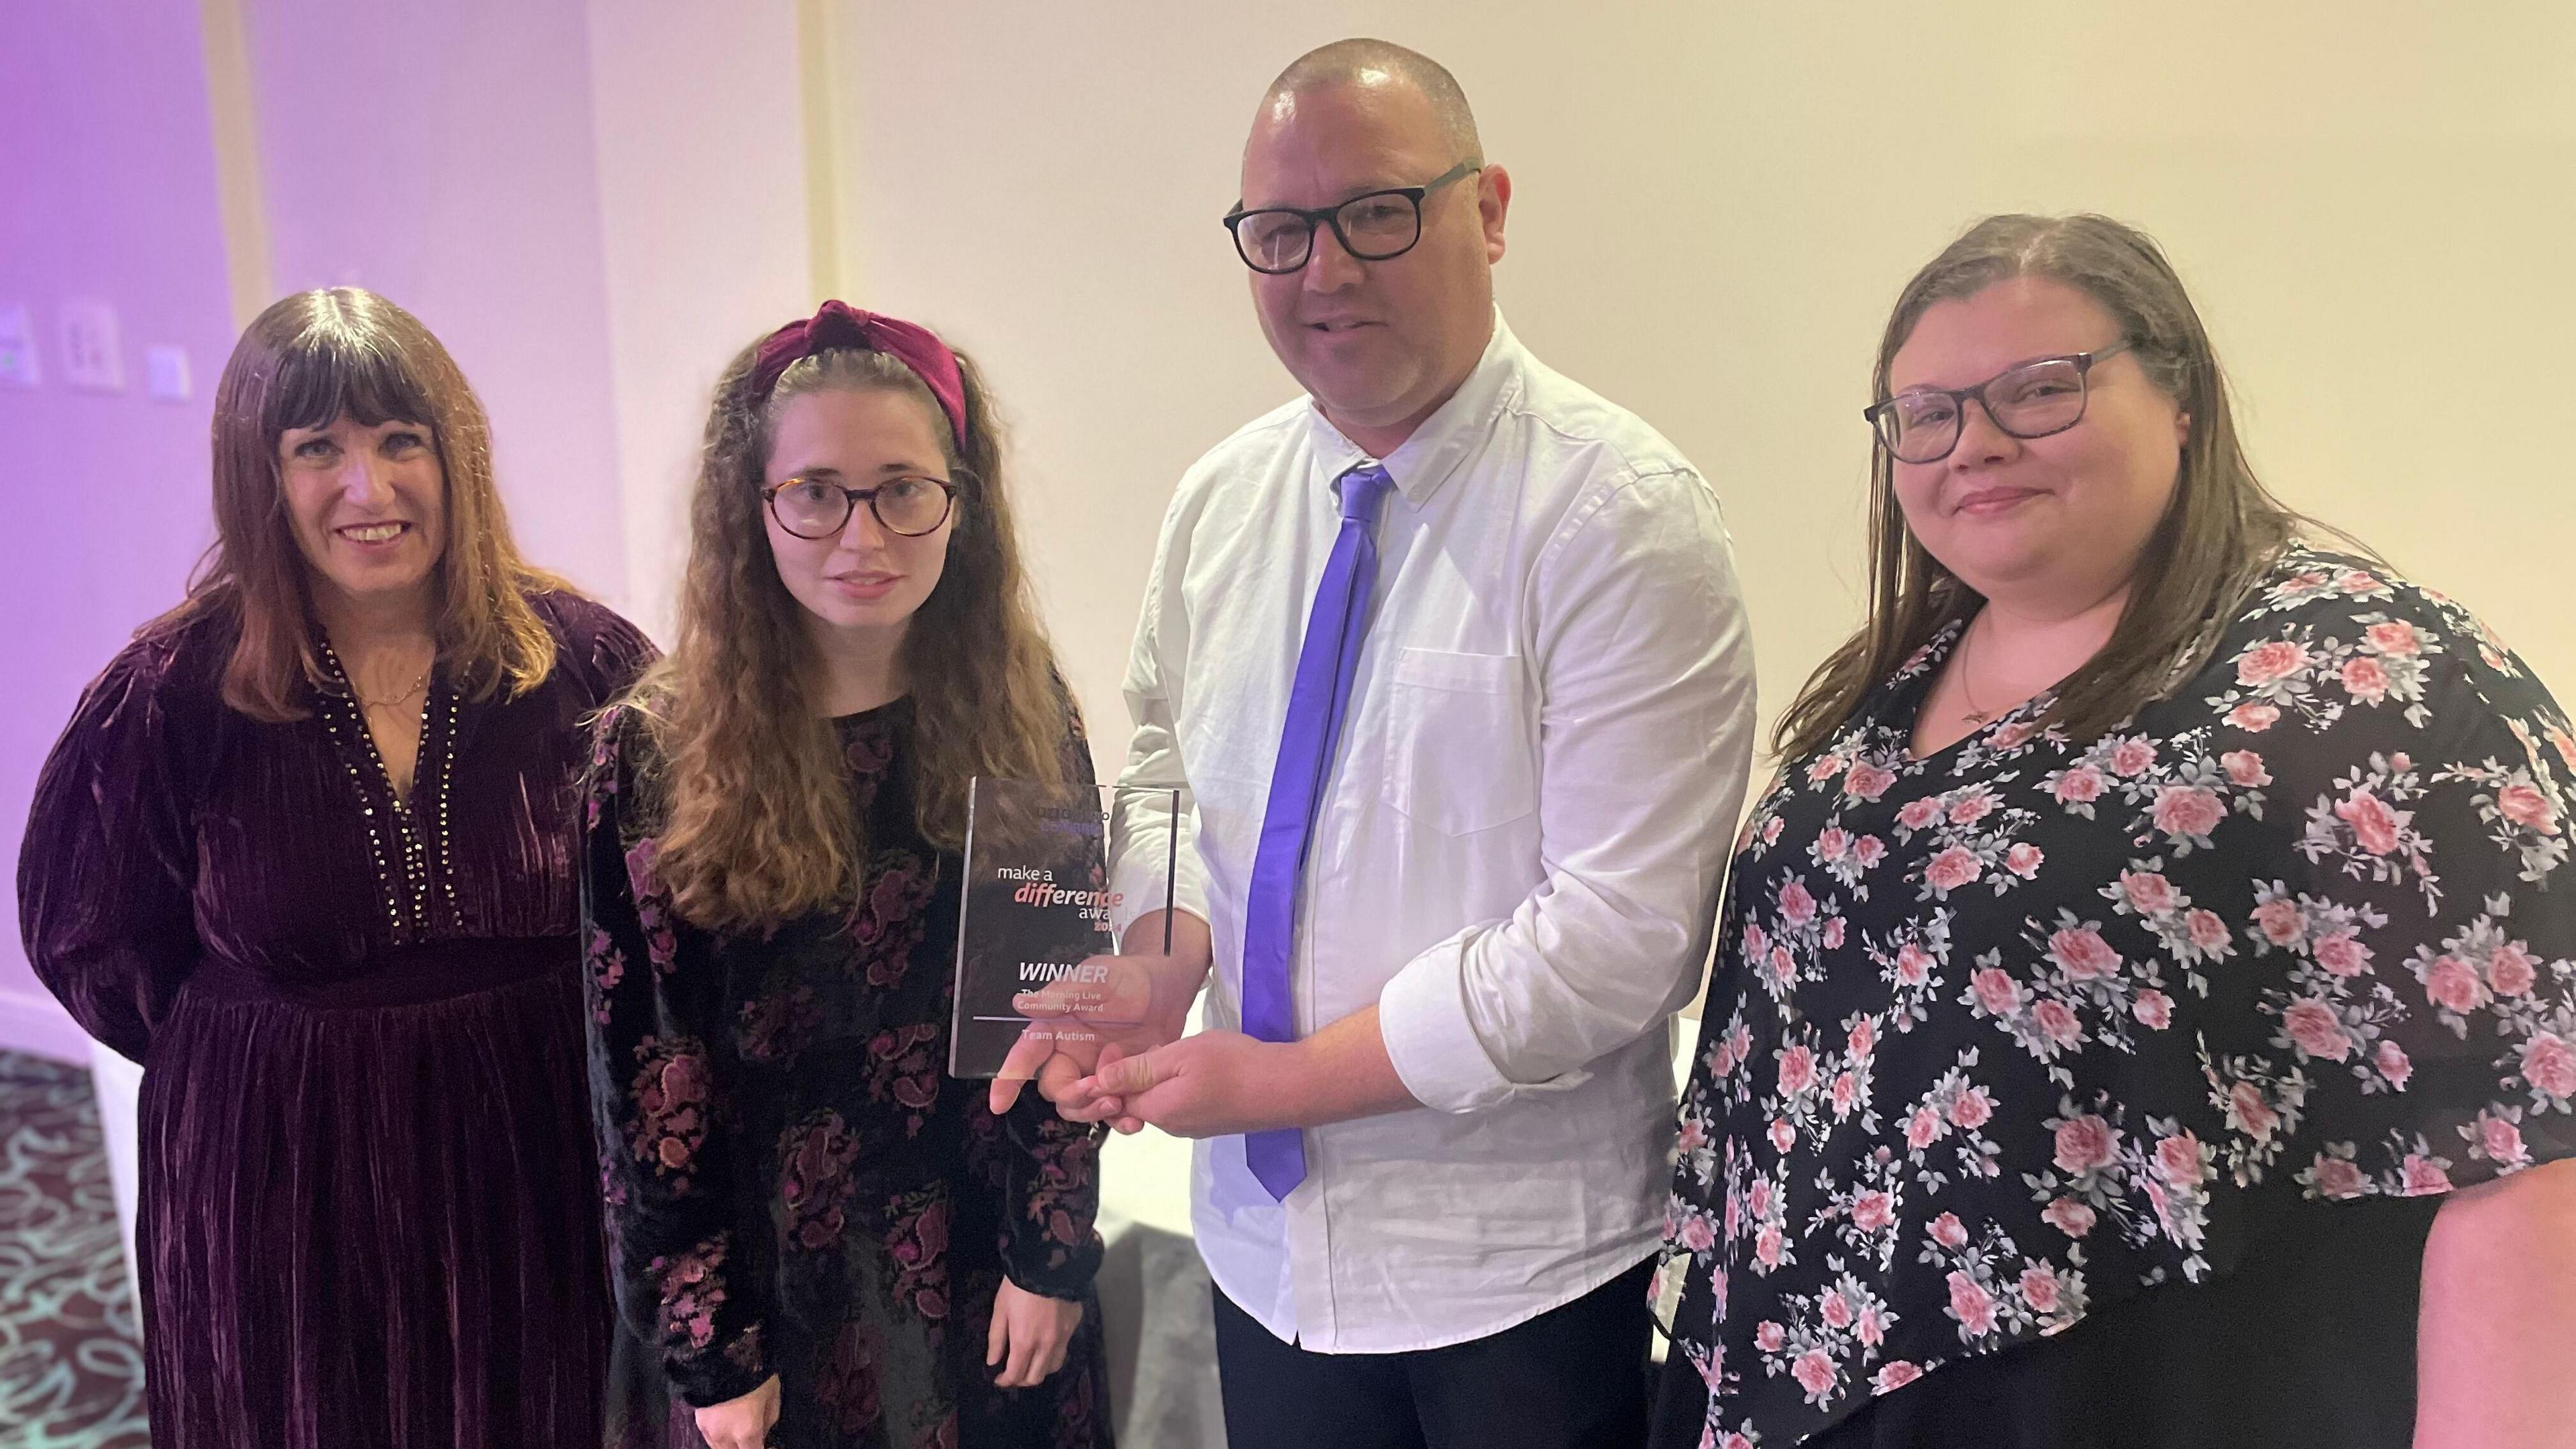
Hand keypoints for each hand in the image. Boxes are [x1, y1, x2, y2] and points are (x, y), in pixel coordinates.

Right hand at [693, 1373, 779, 1448]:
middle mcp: (725, 1437)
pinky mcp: (697, 1421)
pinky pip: (710, 1437)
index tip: (770, 1445)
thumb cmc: (753, 1372)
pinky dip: (720, 1437)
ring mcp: (708, 1430)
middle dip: (746, 1447)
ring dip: (732, 1444)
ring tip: (740, 1431)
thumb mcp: (772, 1394)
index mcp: (746, 1432)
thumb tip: (763, 1432)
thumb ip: (769, 1420)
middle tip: (754, 1438)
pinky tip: (727, 1425)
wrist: (721, 1353)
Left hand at [988, 1276, 1082, 1388]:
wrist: (1049, 1263)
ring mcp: (1063, 1337)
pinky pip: (1064, 1349)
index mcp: (1024, 1342)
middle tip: (1013, 1372)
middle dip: (1022, 1379)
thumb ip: (996, 1339)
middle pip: (1036, 1377)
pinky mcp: (1073, 1327)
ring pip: (1053, 1367)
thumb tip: (992, 1362)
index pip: (1016, 1375)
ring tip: (1031, 1361)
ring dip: (1040, 1370)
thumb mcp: (1000, 1309)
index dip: (1005, 1381)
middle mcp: (1046, 1346)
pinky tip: (1046, 1345)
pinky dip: (1053, 1354)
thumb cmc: (1018, 1286)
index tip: (999, 1379)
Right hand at [989, 935, 1204, 1121]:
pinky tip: (1134, 1120)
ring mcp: (1094, 1072)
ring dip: (1094, 1112)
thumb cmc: (1125, 977)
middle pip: (1055, 1089)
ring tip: (1117, 1104)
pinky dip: (1120, 1121)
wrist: (1166, 989)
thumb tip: (1022, 1004)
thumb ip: (1060, 995)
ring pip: (1079, 1106)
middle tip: (1099, 1088)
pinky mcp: (1119, 1084)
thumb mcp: (1094, 980)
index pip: (1025, 1057)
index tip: (999, 1103)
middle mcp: (1069, 1055)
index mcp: (1055, 1031)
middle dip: (1073, 1095)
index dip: (1009, 1079)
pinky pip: (1111, 1113)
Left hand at [1076, 1029, 1302, 1138]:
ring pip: (1158, 1101)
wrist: (1286, 1087)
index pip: (1113, 1100)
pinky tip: (1195, 1065)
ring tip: (1172, 1050)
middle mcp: (1171, 1126)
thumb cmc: (1233, 1065)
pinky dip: (1176, 1084)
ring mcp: (1193, 1126)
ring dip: (1155, 1077)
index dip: (1107, 1074)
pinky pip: (1180, 1103)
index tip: (1116, 1047)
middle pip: (1135, 1102)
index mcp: (1158, 1111)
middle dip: (1131, 1075)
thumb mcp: (1179, 1057)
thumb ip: (1138, 1070)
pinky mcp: (1212, 1122)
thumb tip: (1098, 1083)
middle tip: (1149, 1045)